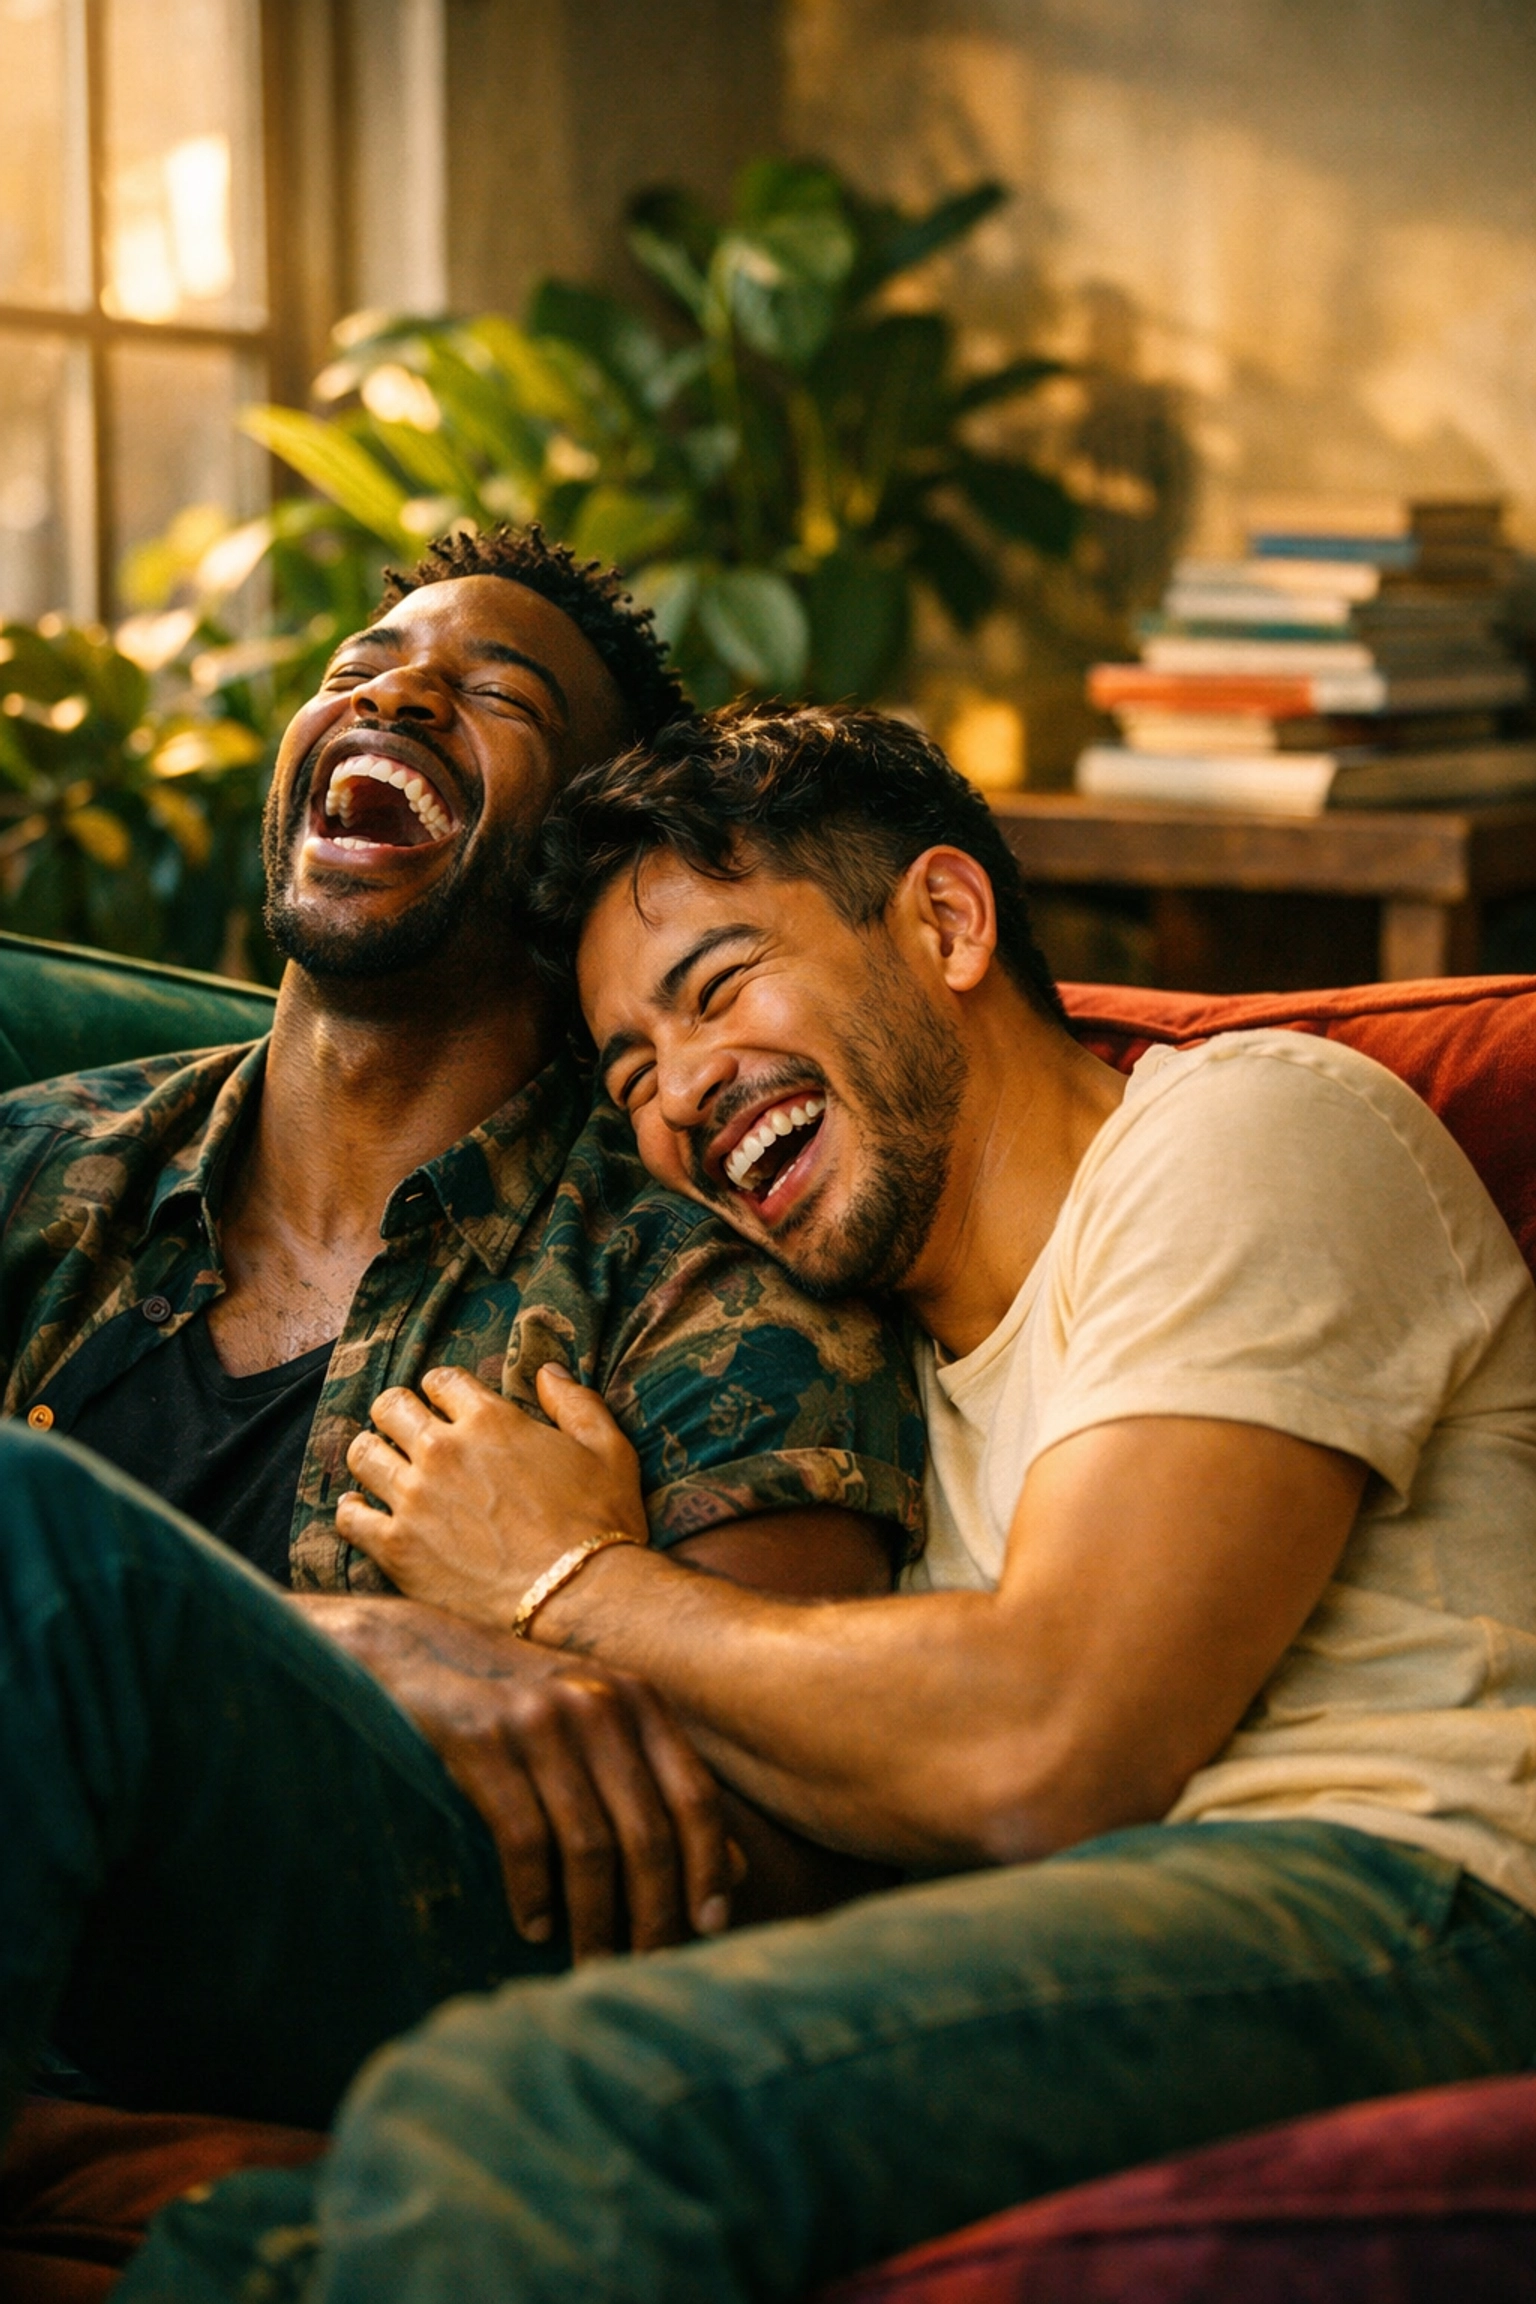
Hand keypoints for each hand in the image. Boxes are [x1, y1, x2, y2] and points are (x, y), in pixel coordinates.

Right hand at [295, 1594, 736, 1961]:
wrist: (412, 1651)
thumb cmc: (517, 1704)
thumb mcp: (598, 1729)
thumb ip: (659, 1788)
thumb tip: (734, 1872)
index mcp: (639, 1701)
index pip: (696, 1795)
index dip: (709, 1867)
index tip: (711, 1929)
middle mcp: (600, 1704)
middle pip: (648, 1832)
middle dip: (654, 1914)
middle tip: (647, 1970)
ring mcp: (540, 1719)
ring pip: (590, 1846)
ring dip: (595, 1920)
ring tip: (592, 1965)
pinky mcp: (482, 1739)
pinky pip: (523, 1838)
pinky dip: (533, 1895)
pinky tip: (535, 1928)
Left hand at [339, 1362, 646, 1630]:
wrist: (579, 1597)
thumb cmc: (599, 1523)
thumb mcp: (609, 1449)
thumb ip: (576, 1402)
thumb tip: (548, 1371)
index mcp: (490, 1419)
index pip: (441, 1380)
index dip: (443, 1390)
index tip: (447, 1406)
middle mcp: (442, 1450)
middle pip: (390, 1406)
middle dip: (398, 1412)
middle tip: (409, 1433)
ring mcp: (414, 1499)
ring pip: (362, 1454)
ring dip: (373, 1454)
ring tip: (384, 1467)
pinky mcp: (397, 1548)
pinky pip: (350, 1517)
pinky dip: (352, 1510)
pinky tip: (362, 1510)